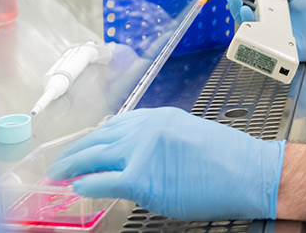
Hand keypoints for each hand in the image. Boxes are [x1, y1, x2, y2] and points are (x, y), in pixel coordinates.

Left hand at [49, 107, 284, 220]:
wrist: (247, 172)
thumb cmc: (227, 161)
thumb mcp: (188, 137)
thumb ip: (158, 142)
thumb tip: (136, 157)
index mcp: (158, 117)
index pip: (114, 125)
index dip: (93, 138)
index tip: (83, 146)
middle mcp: (145, 128)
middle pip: (97, 138)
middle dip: (74, 152)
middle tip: (59, 163)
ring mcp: (141, 151)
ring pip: (93, 156)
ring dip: (71, 166)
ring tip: (58, 175)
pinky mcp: (140, 177)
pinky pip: (101, 180)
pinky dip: (85, 185)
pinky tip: (77, 189)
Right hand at [225, 0, 305, 61]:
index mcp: (275, 7)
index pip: (252, 0)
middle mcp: (272, 22)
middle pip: (246, 15)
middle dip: (235, 4)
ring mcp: (274, 36)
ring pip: (251, 30)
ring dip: (242, 18)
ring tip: (242, 7)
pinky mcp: (279, 49)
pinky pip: (262, 46)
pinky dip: (253, 38)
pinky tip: (253, 26)